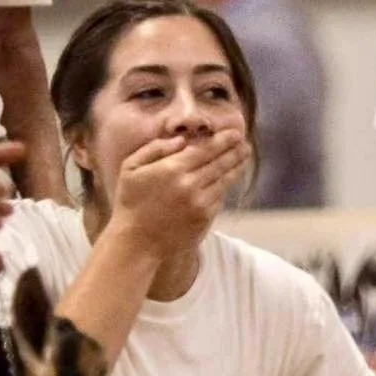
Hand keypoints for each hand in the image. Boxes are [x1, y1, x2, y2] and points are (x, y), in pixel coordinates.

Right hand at [110, 129, 252, 257]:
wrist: (137, 242)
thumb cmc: (131, 203)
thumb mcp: (131, 168)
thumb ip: (155, 149)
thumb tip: (182, 140)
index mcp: (172, 168)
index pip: (205, 149)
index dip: (223, 141)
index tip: (235, 133)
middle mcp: (189, 184)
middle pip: (219, 164)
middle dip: (234, 152)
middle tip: (245, 144)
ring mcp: (199, 203)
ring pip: (223, 181)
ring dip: (236, 168)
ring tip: (244, 158)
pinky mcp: (204, 219)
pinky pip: (218, 198)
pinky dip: (225, 187)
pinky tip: (229, 178)